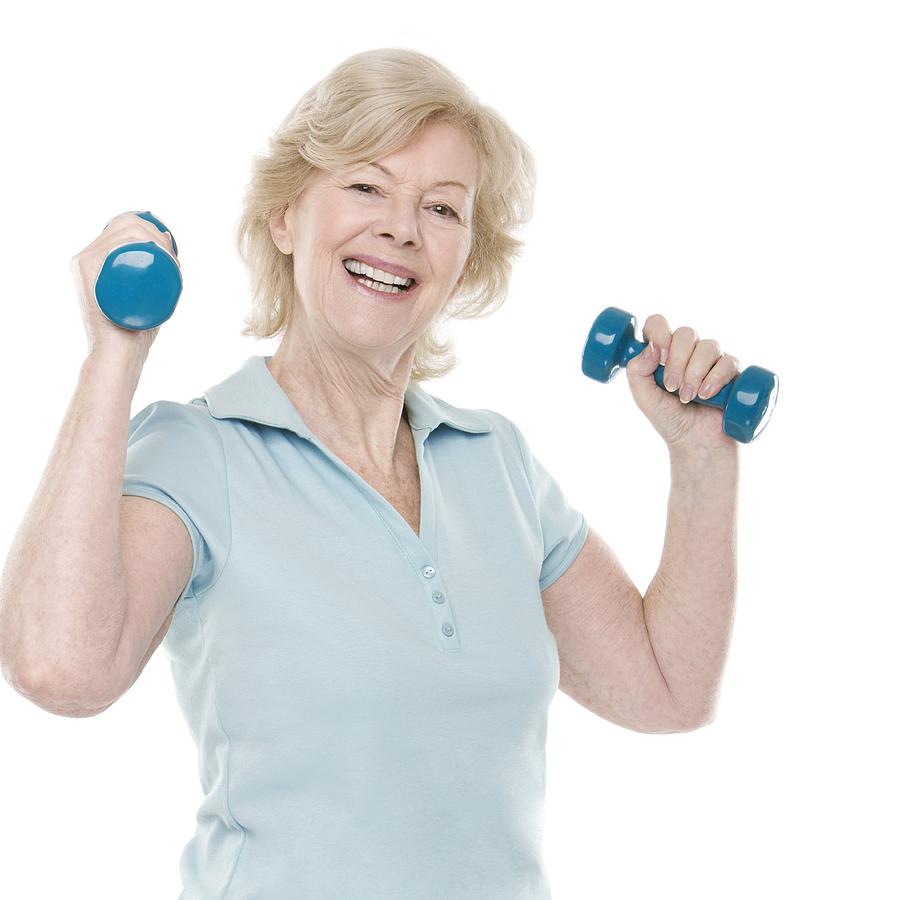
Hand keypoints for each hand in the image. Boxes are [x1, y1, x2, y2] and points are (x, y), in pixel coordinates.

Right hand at [70, 211, 176, 358]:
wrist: (117, 354)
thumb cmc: (134, 332)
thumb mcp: (145, 300)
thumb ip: (153, 282)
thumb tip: (170, 258)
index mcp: (97, 260)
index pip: (124, 228)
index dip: (152, 231)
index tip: (173, 254)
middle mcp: (87, 256)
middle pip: (126, 225)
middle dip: (157, 234)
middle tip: (176, 262)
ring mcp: (84, 261)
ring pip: (124, 230)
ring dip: (154, 236)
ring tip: (172, 262)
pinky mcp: (85, 268)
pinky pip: (112, 242)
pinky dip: (138, 237)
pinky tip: (156, 247)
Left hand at [624, 313, 741, 454]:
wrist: (695, 442)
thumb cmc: (669, 419)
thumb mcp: (644, 398)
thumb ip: (637, 372)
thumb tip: (652, 348)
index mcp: (663, 352)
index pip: (658, 324)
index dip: (659, 333)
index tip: (659, 357)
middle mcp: (688, 351)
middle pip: (685, 333)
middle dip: (677, 361)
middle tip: (672, 387)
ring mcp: (711, 360)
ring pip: (708, 346)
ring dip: (695, 373)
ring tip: (688, 397)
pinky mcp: (731, 372)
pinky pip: (727, 361)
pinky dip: (715, 378)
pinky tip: (707, 395)